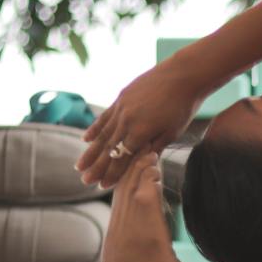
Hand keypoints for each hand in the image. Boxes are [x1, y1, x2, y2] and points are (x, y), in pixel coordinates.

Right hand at [76, 59, 204, 188]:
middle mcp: (126, 121)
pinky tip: (86, 139)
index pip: (122, 158)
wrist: (181, 75)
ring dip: (90, 151)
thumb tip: (142, 164)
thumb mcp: (172, 132)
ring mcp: (121, 108)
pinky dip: (94, 129)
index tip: (103, 186)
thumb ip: (154, 148)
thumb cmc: (182, 107)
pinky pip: (104, 117)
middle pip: (108, 149)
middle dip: (96, 167)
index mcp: (140, 133)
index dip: (112, 173)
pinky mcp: (121, 98)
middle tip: (85, 181)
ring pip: (102, 134)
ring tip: (79, 166)